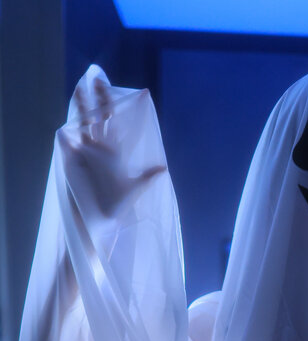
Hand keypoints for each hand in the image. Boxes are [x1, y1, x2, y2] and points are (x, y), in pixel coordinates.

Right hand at [58, 75, 165, 218]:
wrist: (103, 220)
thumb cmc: (119, 205)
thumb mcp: (136, 189)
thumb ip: (147, 177)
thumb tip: (163, 169)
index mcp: (113, 150)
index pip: (112, 122)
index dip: (113, 105)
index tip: (115, 89)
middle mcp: (98, 148)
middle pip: (97, 117)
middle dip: (97, 98)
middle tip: (97, 77)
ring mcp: (84, 153)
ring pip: (82, 124)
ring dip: (82, 108)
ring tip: (81, 89)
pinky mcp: (72, 161)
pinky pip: (68, 142)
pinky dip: (68, 133)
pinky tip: (70, 125)